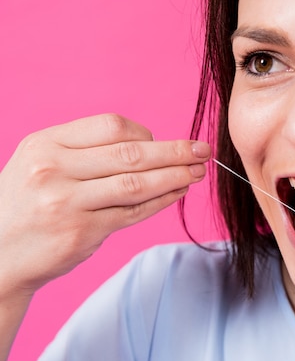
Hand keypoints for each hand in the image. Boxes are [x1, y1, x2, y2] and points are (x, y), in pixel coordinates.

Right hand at [0, 114, 209, 294]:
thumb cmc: (25, 205)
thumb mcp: (40, 164)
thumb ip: (85, 152)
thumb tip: (150, 146)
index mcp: (46, 144)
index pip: (111, 127)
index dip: (146, 134)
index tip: (164, 142)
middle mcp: (54, 169)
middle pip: (131, 154)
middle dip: (174, 152)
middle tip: (203, 151)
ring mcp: (67, 203)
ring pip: (136, 184)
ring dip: (175, 177)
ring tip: (198, 172)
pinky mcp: (81, 233)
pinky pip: (132, 213)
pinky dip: (160, 201)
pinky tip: (178, 193)